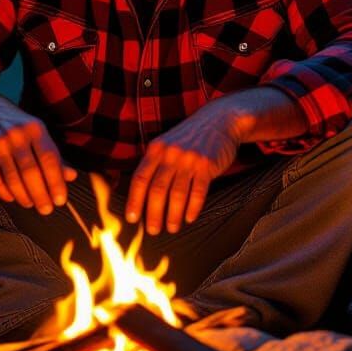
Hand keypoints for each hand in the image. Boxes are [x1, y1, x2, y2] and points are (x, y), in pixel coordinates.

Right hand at [0, 92, 76, 214]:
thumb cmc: (19, 126)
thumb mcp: (39, 134)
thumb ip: (55, 156)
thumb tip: (71, 176)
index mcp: (35, 129)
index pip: (49, 159)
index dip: (56, 182)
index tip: (60, 199)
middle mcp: (16, 135)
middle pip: (30, 172)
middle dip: (40, 194)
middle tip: (46, 209)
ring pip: (12, 179)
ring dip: (24, 196)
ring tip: (31, 204)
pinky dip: (5, 193)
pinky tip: (13, 198)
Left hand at [126, 100, 242, 234]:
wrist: (219, 120)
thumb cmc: (189, 138)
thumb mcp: (166, 144)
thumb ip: (154, 163)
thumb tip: (139, 194)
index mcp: (156, 149)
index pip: (140, 179)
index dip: (134, 201)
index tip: (131, 218)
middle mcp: (170, 154)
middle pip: (157, 190)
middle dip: (153, 214)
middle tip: (153, 230)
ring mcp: (189, 159)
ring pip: (177, 194)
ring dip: (173, 215)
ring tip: (171, 228)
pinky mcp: (207, 165)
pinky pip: (198, 192)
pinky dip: (192, 208)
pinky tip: (189, 218)